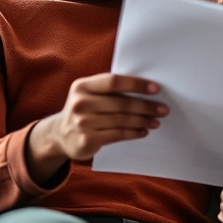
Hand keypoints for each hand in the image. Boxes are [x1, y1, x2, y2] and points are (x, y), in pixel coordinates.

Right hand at [50, 73, 167, 158]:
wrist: (60, 134)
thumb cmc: (84, 109)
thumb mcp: (88, 94)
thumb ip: (109, 89)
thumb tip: (146, 89)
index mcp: (82, 86)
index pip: (113, 82)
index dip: (136, 84)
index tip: (155, 89)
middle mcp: (81, 103)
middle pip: (121, 103)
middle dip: (146, 106)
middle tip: (163, 109)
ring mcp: (83, 123)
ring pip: (122, 120)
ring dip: (143, 120)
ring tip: (156, 121)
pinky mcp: (87, 140)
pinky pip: (117, 135)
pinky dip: (133, 133)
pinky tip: (143, 131)